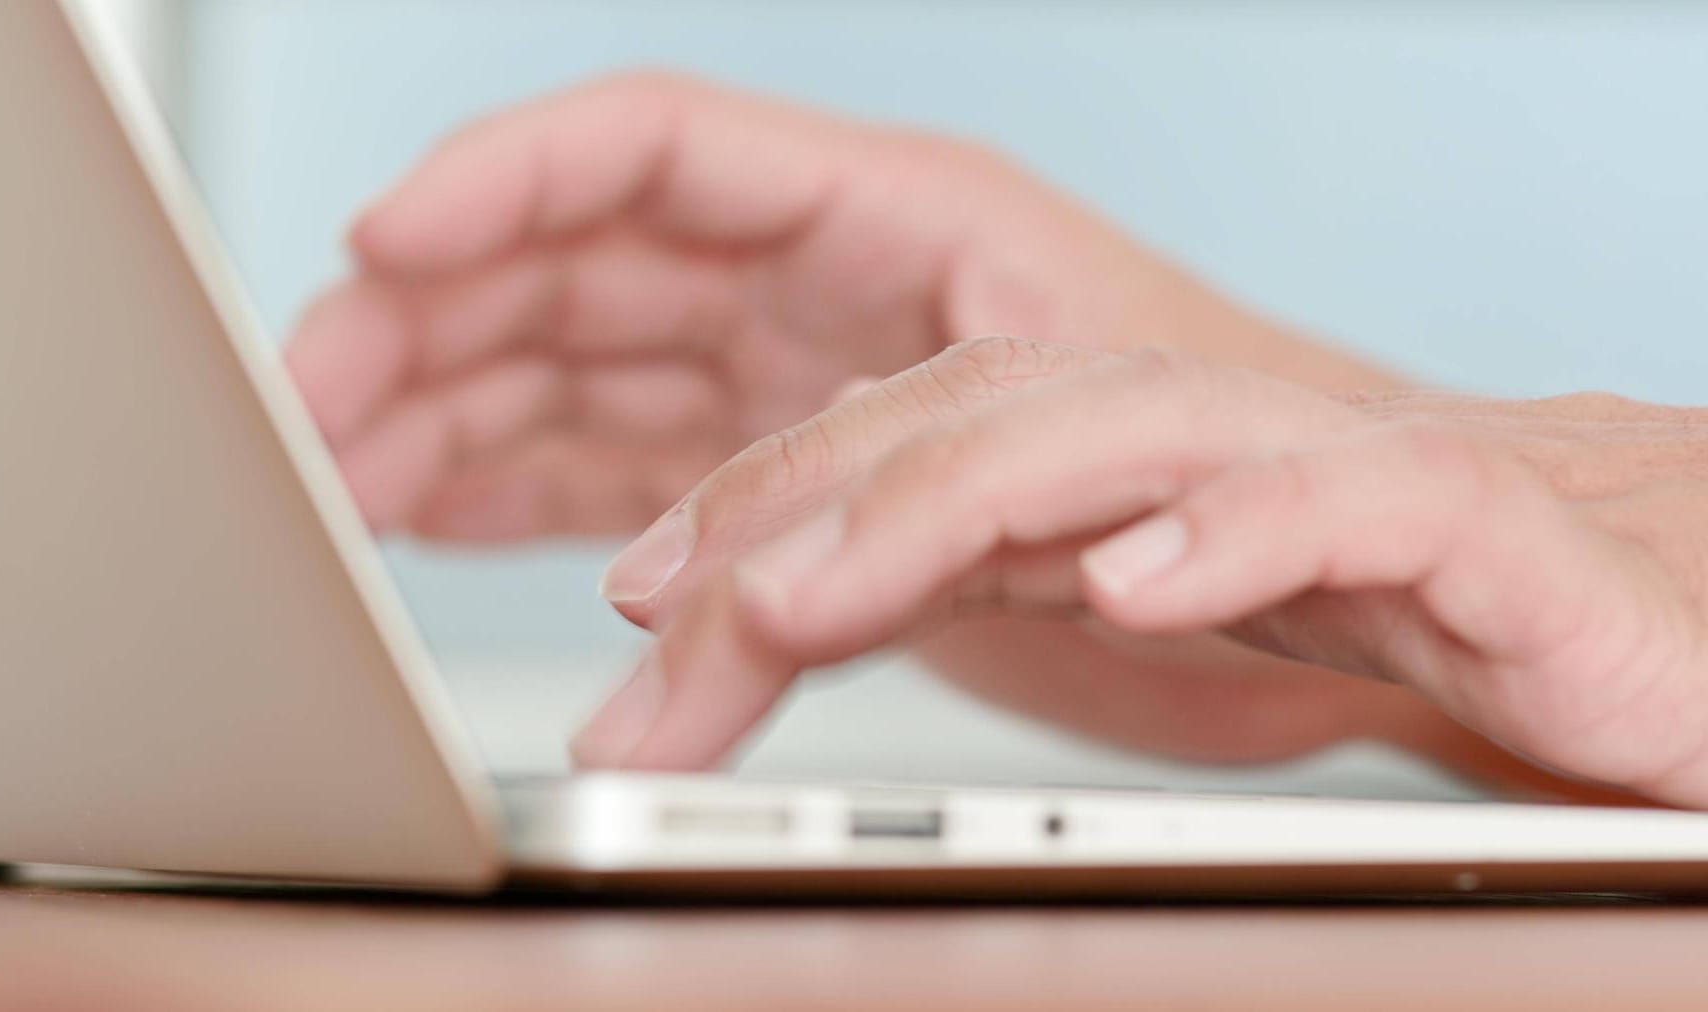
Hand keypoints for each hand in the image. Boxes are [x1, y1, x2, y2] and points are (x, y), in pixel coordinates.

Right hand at [286, 72, 1384, 539]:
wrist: (1316, 576)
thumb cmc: (1236, 464)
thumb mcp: (1052, 448)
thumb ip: (862, 499)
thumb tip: (680, 626)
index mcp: (896, 217)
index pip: (656, 149)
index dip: (503, 179)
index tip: (382, 241)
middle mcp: (826, 288)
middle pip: (577, 263)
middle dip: (429, 318)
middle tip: (312, 402)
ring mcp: (795, 385)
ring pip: (576, 369)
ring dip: (449, 407)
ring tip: (342, 472)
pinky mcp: (787, 483)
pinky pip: (616, 463)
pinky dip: (516, 485)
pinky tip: (435, 504)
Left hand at [573, 338, 1707, 807]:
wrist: (1644, 607)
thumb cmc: (1385, 607)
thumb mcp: (1131, 623)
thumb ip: (972, 595)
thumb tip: (749, 634)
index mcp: (1118, 453)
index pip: (906, 439)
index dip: (759, 502)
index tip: (639, 600)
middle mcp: (1204, 433)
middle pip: (972, 414)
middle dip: (798, 501)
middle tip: (663, 605)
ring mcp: (1336, 463)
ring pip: (1120, 429)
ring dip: (947, 504)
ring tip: (805, 597)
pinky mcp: (1484, 523)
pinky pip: (1360, 497)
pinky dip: (1235, 531)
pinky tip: (1130, 584)